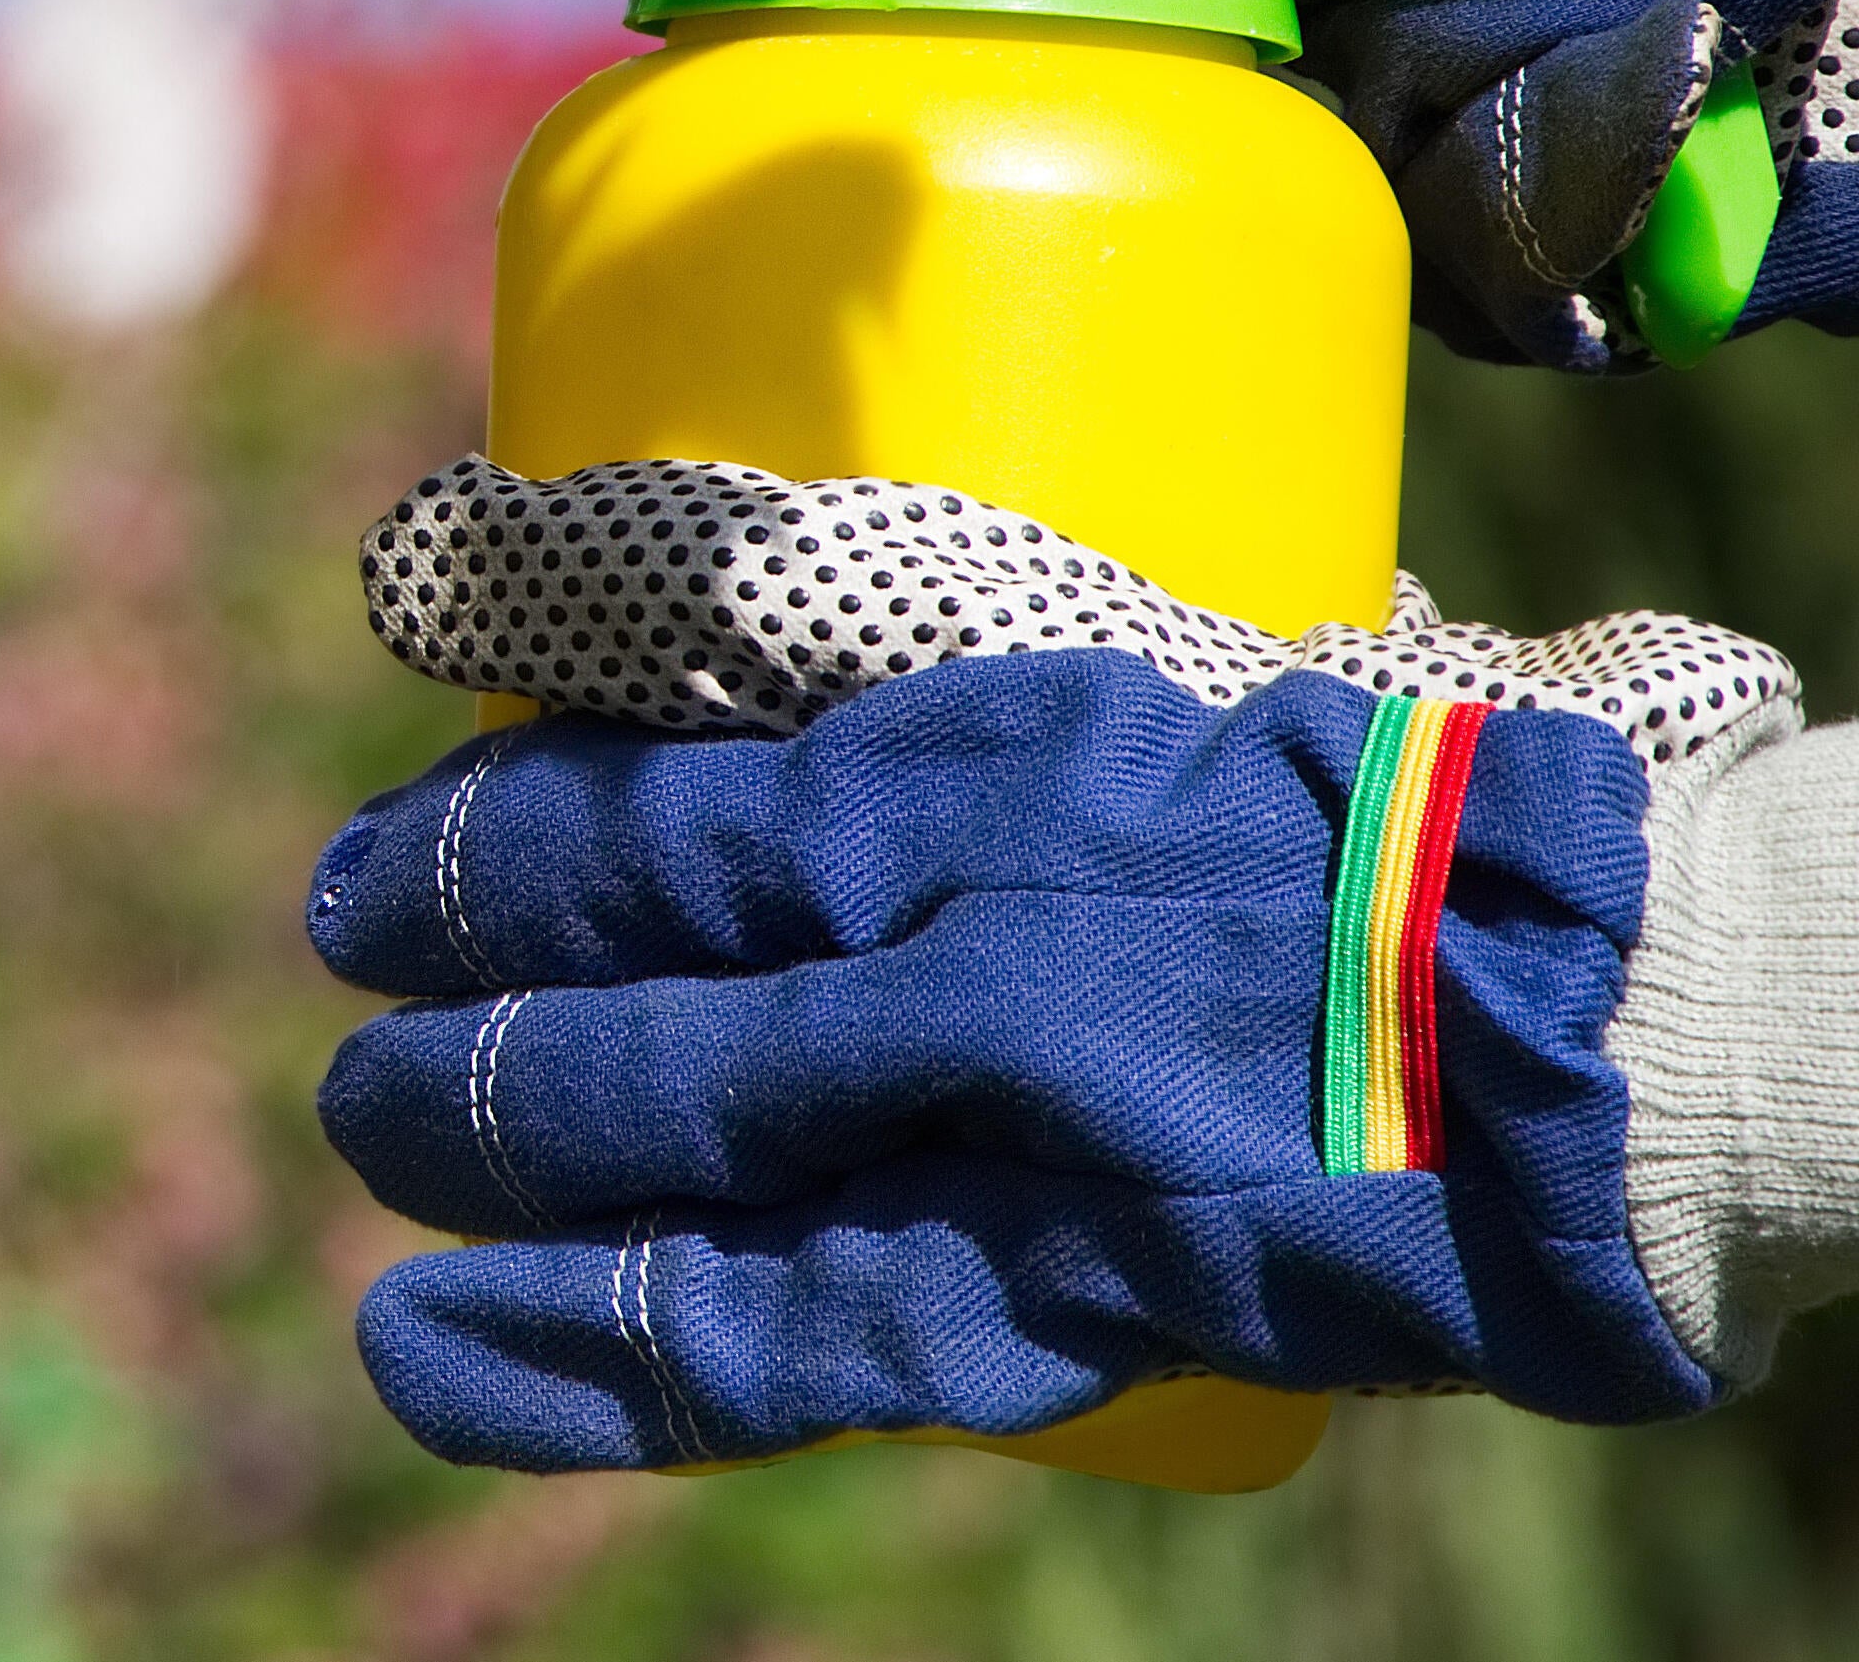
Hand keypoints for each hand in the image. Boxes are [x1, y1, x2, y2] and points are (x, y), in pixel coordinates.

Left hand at [319, 454, 1811, 1472]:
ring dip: (480, 1129)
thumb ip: (919, 630)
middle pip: (629, 927)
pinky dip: (572, 1352)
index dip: (486, 769)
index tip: (382, 776)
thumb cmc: (1363, 795)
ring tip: (362, 1130)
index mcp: (990, 730)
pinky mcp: (1046, 1293)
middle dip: (449, 949)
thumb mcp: (1129, 651)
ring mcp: (994, 1111)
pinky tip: (418, 1354)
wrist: (1598, 1024)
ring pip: (659, 1126)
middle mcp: (964, 910)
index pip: (670, 713)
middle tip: (341, 960)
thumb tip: (720, 585)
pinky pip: (761, 1336)